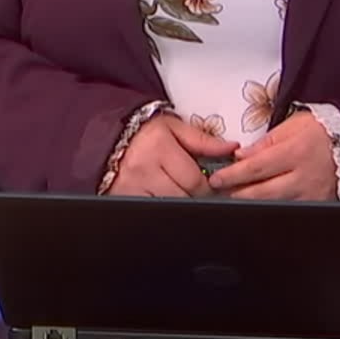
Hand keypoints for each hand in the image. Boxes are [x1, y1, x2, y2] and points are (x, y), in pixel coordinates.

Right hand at [105, 114, 238, 197]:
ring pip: (166, 208)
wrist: (108, 136)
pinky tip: (162, 199)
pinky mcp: (121, 198)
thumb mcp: (173, 128)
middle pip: (182, 198)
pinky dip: (159, 209)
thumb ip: (202, 140)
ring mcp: (130, 187)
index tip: (208, 186)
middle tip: (194, 192)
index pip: (195, 181)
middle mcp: (144, 169)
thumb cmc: (144, 132)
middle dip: (193, 198)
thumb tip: (231, 148)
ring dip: (177, 205)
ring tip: (178, 194)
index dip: (207, 187)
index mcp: (159, 147)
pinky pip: (149, 211)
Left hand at [206, 110, 336, 200]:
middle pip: (263, 192)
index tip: (216, 179)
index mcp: (296, 152)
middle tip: (218, 191)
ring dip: (251, 203)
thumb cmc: (320, 132)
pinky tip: (259, 204)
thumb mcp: (291, 126)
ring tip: (234, 197)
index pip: (256, 168)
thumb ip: (265, 143)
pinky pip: (291, 210)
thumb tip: (240, 156)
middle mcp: (305, 177)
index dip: (233, 175)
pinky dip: (273, 208)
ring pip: (275, 205)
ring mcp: (313, 195)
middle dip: (237, 193)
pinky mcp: (319, 205)